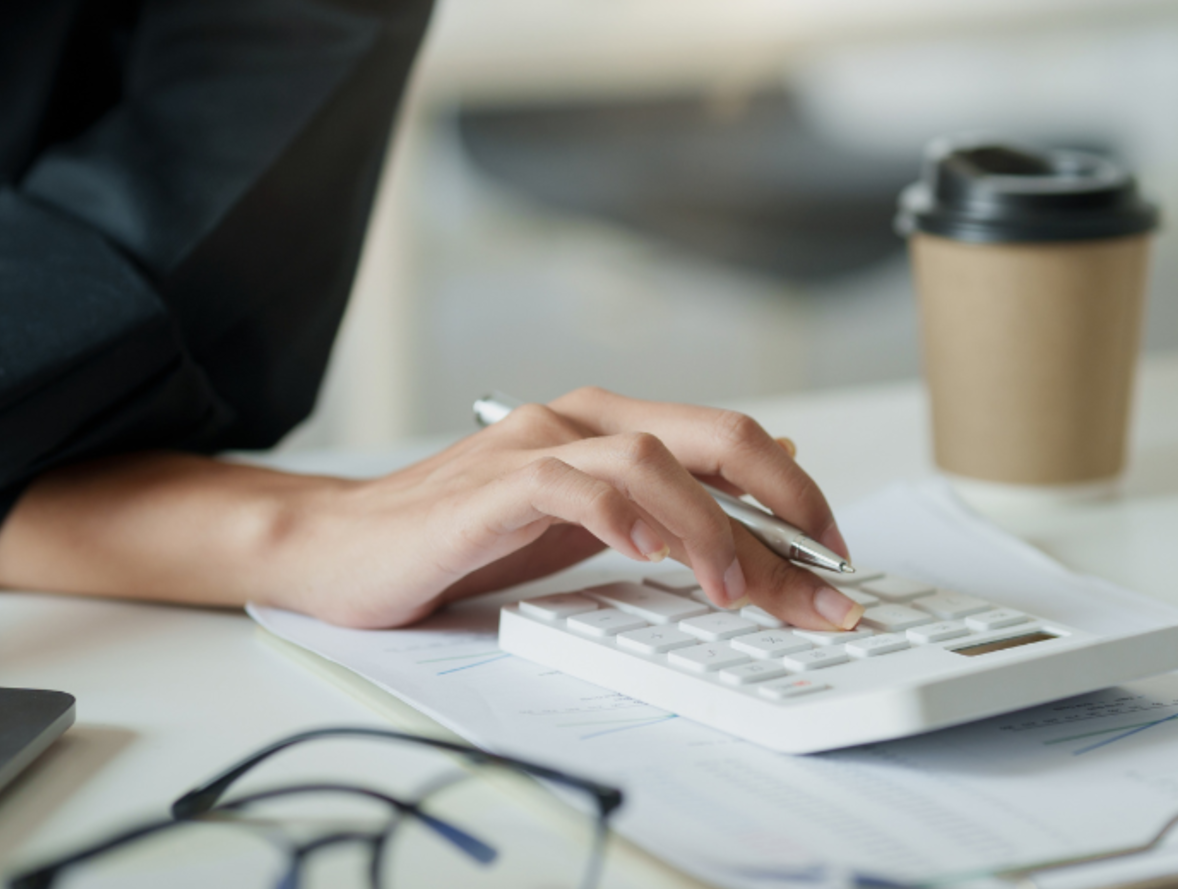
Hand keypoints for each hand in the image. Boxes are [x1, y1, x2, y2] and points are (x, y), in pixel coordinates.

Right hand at [275, 387, 860, 628]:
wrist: (339, 548)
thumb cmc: (460, 539)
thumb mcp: (583, 525)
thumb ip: (662, 503)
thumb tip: (763, 487)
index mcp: (607, 428)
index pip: (730, 444)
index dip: (797, 498)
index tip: (838, 561)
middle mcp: (578, 423)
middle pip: (714, 436)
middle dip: (787, 505)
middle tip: (828, 570)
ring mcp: (533, 447)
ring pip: (652, 459)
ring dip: (710, 527)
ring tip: (737, 591)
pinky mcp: (488, 488)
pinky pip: (567, 484)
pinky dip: (617, 513)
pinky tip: (646, 552)